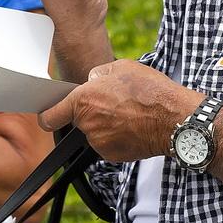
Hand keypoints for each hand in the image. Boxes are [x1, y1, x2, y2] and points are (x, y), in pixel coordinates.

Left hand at [38, 60, 203, 161]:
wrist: (174, 119)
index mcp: (83, 100)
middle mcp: (88, 124)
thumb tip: (92, 82)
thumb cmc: (150, 91)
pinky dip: (118, 136)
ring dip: (107, 124)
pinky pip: (109, 143)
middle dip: (92, 111)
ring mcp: (100, 142)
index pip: (51, 115)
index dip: (49, 114)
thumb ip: (98, 75)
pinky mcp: (113, 155)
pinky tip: (134, 126)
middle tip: (115, 102)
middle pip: (81, 119)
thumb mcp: (121, 67)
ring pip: (96, 131)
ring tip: (130, 113)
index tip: (50, 115)